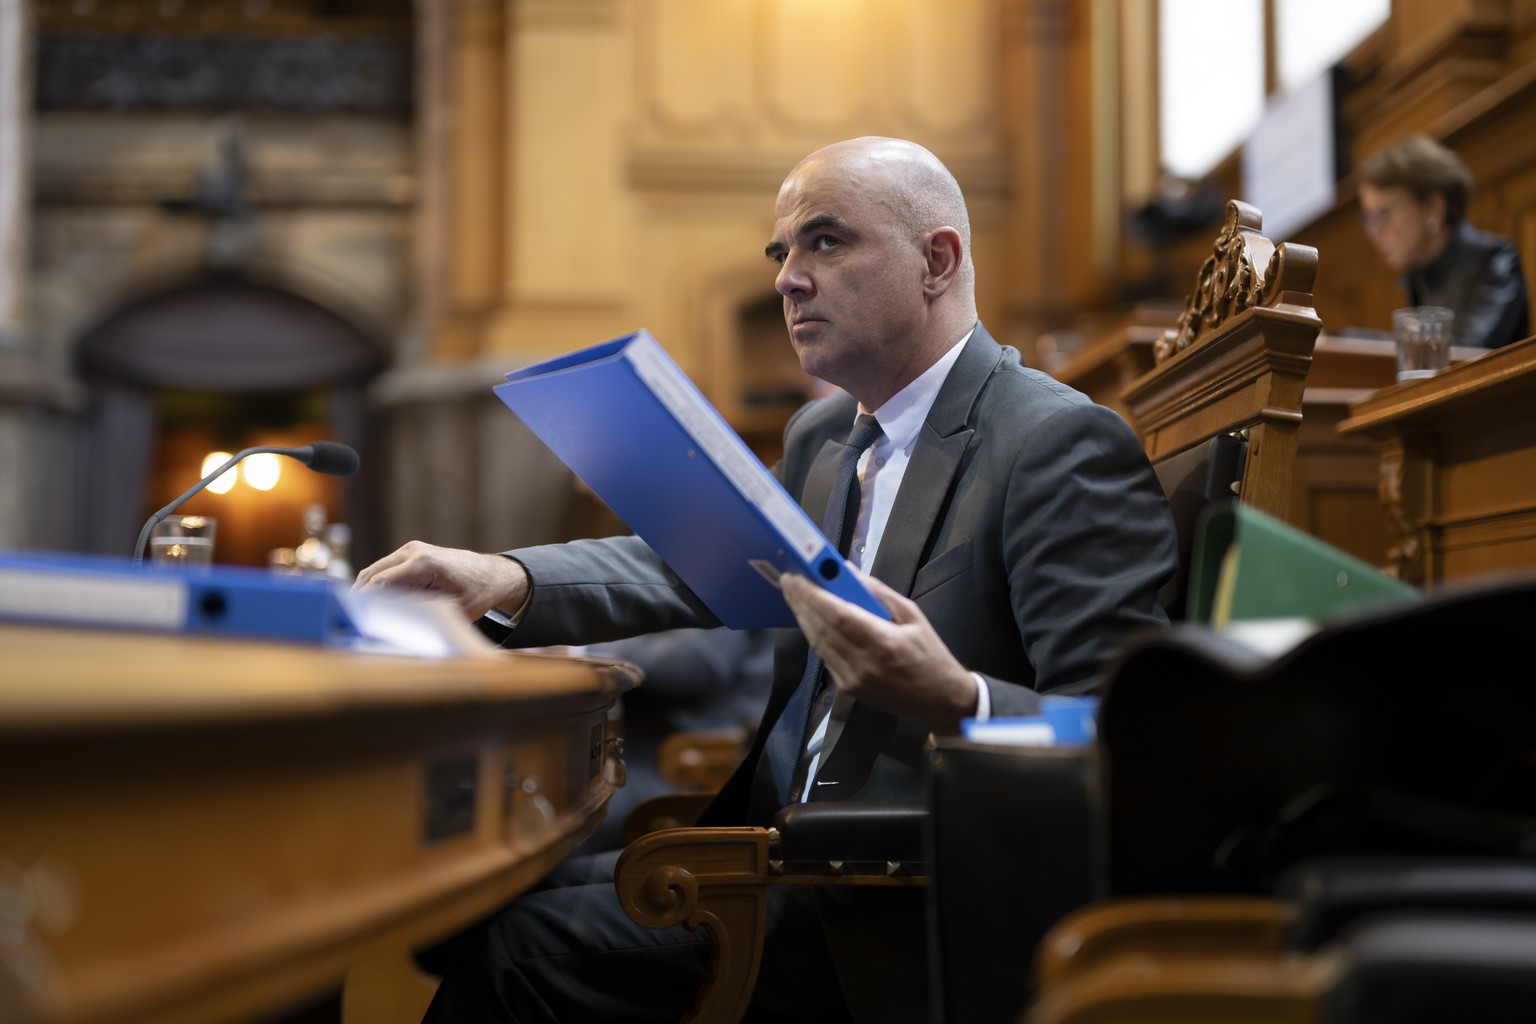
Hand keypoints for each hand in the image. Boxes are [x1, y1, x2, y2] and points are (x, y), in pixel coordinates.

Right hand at [354, 541, 528, 621]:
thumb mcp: (451, 610)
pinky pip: (384, 570)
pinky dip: (376, 585)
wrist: (493, 575)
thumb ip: (420, 612)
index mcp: (424, 564)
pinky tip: (375, 605)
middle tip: (350, 622)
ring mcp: (410, 550)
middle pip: (371, 575)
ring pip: (374, 571)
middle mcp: (413, 552)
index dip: (364, 602)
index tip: (353, 619)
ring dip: (366, 591)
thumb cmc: (477, 594)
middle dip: (359, 598)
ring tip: (359, 616)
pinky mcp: (409, 553)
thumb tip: (390, 618)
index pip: (381, 583)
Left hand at [779, 570, 977, 734]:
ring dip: (803, 618)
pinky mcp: (848, 688)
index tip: (798, 577)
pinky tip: (810, 619)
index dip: (813, 595)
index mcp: (884, 643)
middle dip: (801, 602)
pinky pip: (825, 656)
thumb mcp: (912, 615)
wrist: (939, 701)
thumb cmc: (930, 655)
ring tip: (795, 596)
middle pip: (821, 628)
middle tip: (789, 581)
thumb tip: (847, 571)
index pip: (838, 615)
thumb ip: (878, 592)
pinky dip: (815, 635)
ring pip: (818, 643)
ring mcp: (852, 680)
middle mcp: (864, 664)